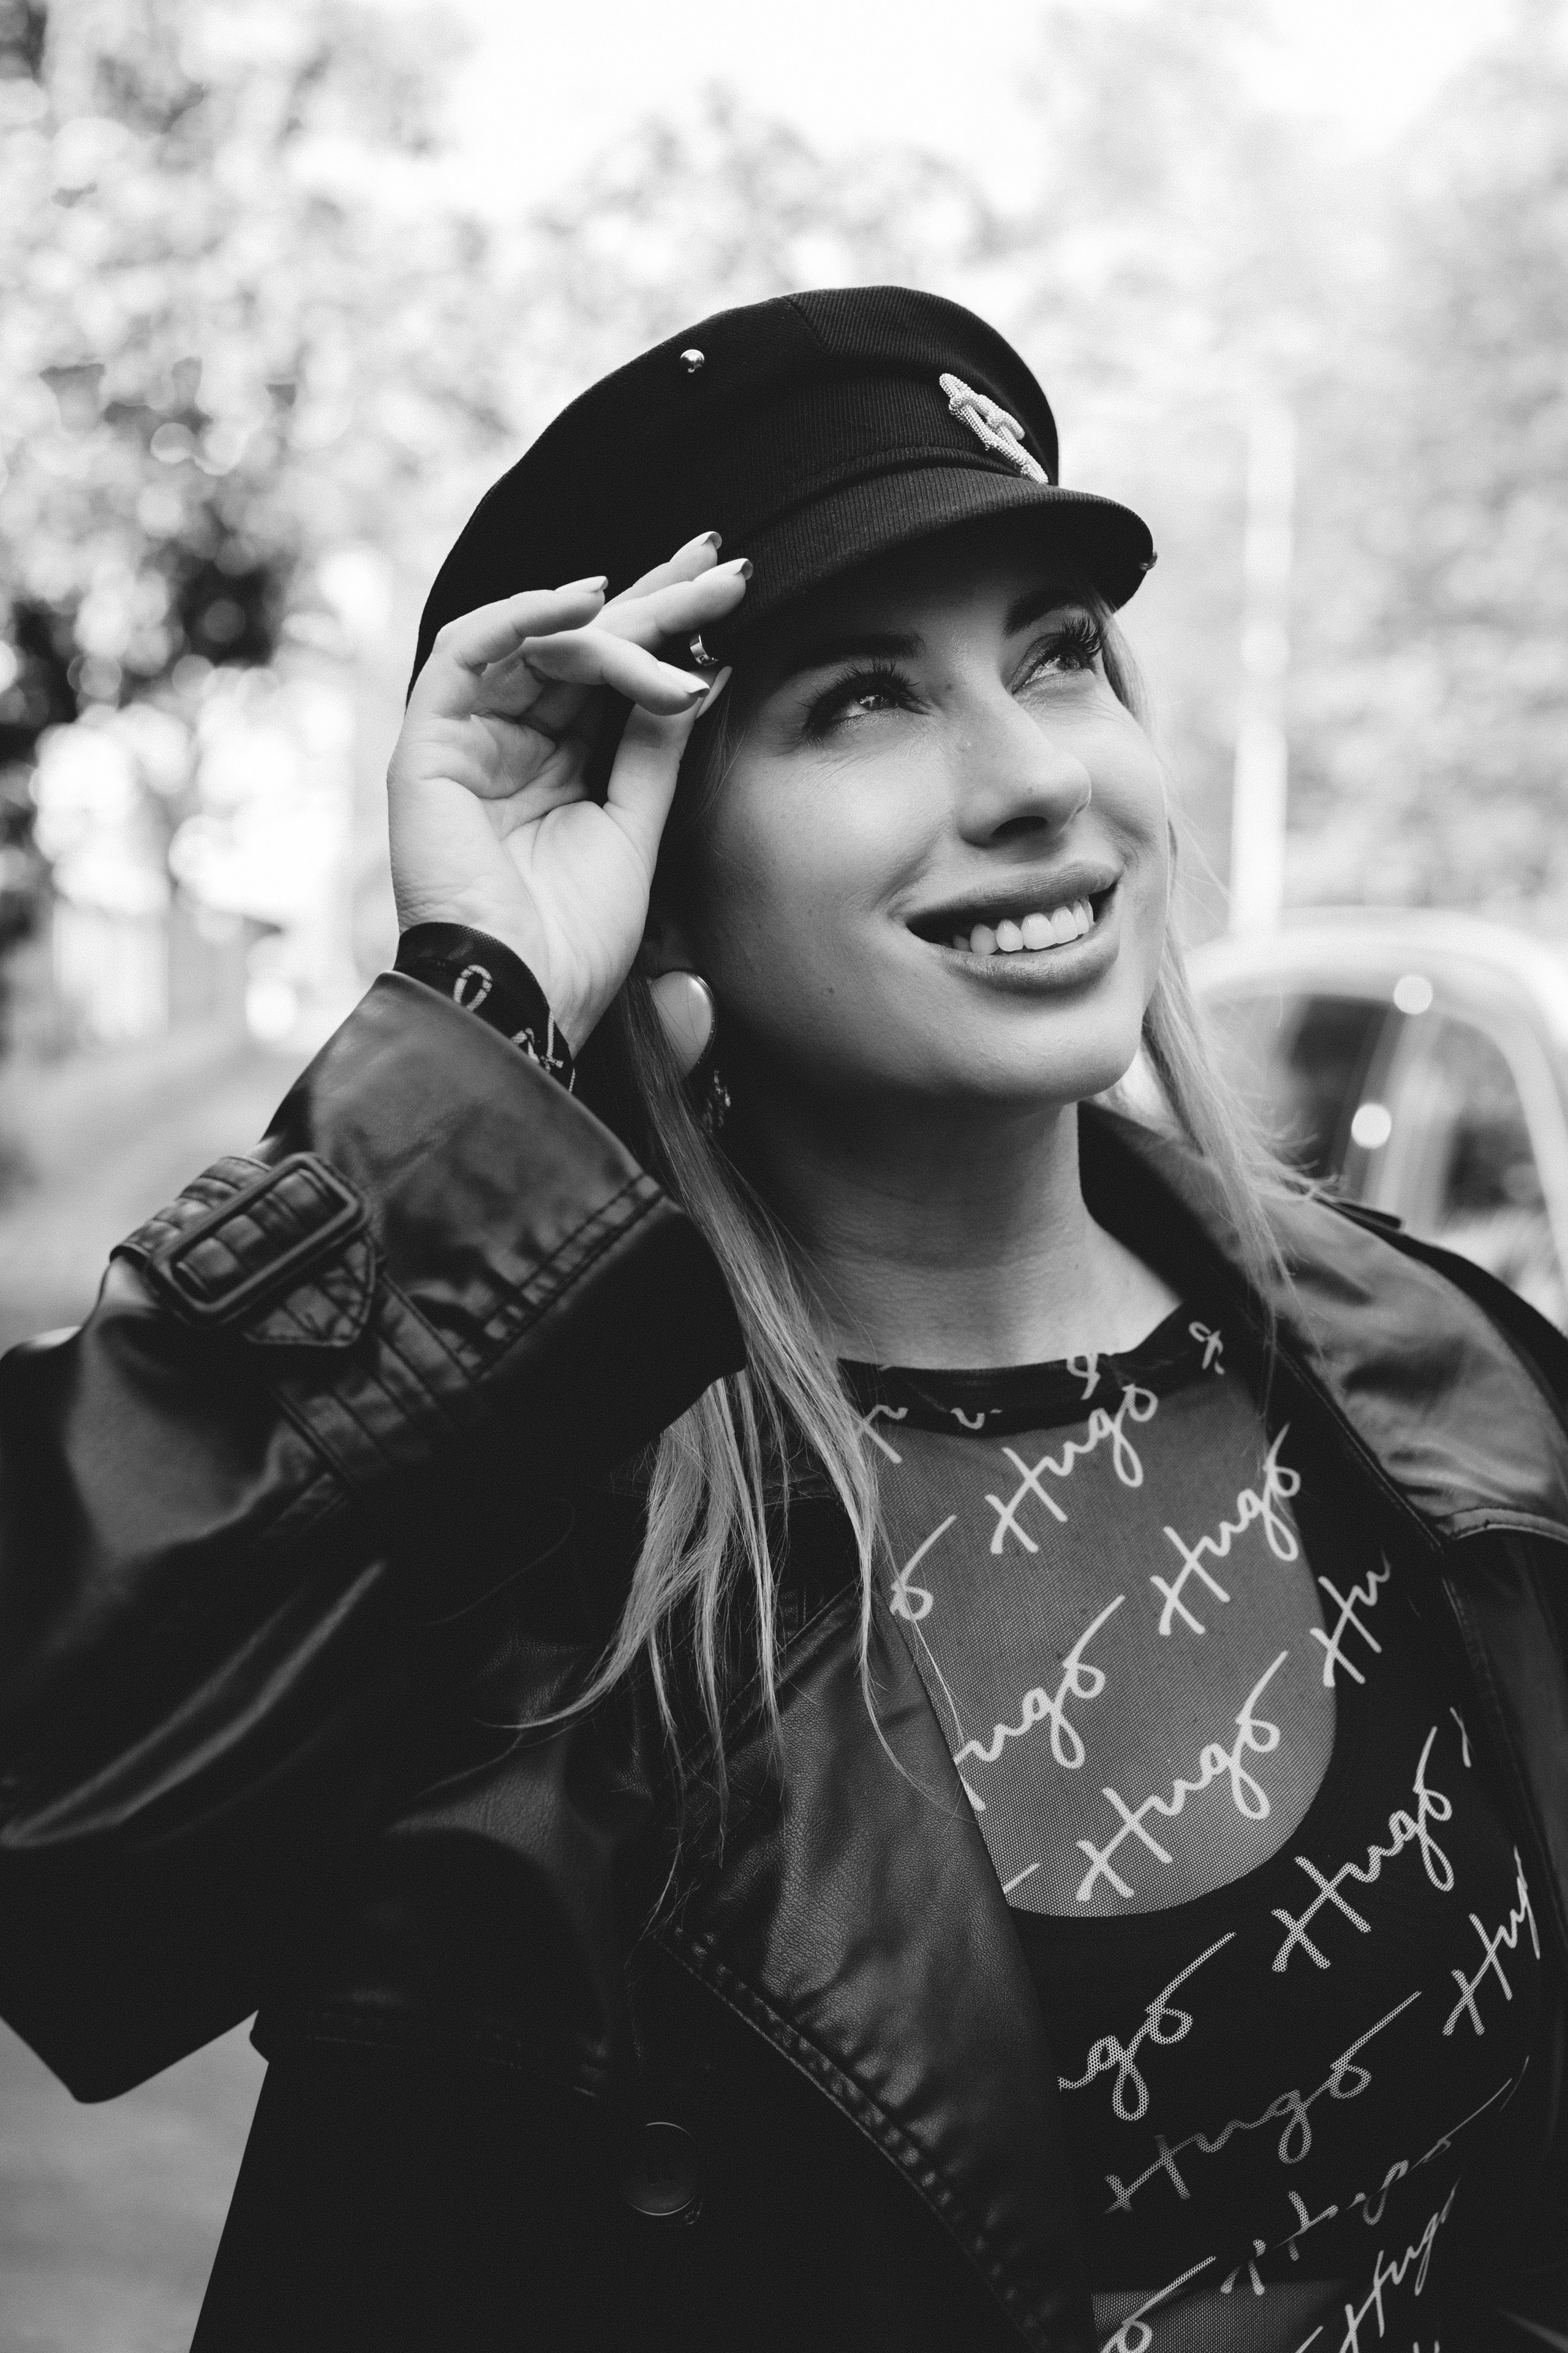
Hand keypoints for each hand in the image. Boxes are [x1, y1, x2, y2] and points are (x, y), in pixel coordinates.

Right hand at [386, 533, 748, 1048]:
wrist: (524, 996)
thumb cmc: (576, 939)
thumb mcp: (636, 826)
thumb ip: (655, 745)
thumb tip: (705, 668)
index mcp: (561, 767)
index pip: (614, 676)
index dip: (666, 627)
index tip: (731, 590)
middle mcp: (513, 744)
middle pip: (583, 646)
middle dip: (656, 599)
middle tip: (720, 563)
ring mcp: (468, 740)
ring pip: (540, 641)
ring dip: (613, 619)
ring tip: (678, 609)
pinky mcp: (427, 744)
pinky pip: (467, 651)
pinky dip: (525, 615)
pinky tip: (585, 601)